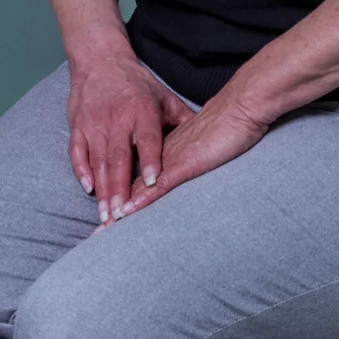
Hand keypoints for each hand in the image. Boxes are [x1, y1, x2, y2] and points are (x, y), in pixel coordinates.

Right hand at [66, 51, 191, 223]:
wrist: (100, 60)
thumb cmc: (137, 83)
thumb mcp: (164, 97)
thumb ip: (183, 120)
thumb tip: (210, 140)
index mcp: (141, 111)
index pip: (148, 139)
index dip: (151, 160)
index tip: (156, 182)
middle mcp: (117, 119)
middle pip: (119, 157)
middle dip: (120, 188)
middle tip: (122, 215)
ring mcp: (95, 123)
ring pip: (98, 160)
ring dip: (102, 189)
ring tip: (106, 215)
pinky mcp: (78, 125)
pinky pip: (77, 151)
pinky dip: (81, 170)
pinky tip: (88, 188)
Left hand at [116, 87, 270, 219]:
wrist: (240, 107)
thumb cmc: (227, 124)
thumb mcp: (203, 142)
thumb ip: (191, 154)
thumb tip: (187, 165)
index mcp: (165, 147)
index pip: (138, 174)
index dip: (121, 193)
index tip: (107, 212)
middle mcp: (162, 154)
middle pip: (131, 183)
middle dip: (113, 206)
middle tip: (97, 231)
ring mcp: (170, 158)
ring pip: (138, 186)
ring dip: (120, 207)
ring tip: (104, 229)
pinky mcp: (184, 164)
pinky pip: (158, 184)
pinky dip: (141, 199)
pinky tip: (127, 211)